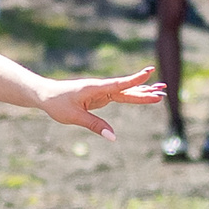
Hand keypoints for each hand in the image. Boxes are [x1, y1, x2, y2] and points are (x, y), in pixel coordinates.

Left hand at [36, 67, 166, 140]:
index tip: (150, 71)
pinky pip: (120, 96)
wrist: (45, 94)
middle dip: (145, 90)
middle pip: (127, 89)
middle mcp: (101, 88)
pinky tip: (143, 94)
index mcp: (94, 88)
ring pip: (126, 92)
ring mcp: (102, 91)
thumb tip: (113, 137)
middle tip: (163, 91)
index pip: (119, 84)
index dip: (135, 79)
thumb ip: (94, 125)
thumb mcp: (74, 117)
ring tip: (161, 92)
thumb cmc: (57, 104)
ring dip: (142, 92)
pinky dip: (132, 95)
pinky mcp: (101, 96)